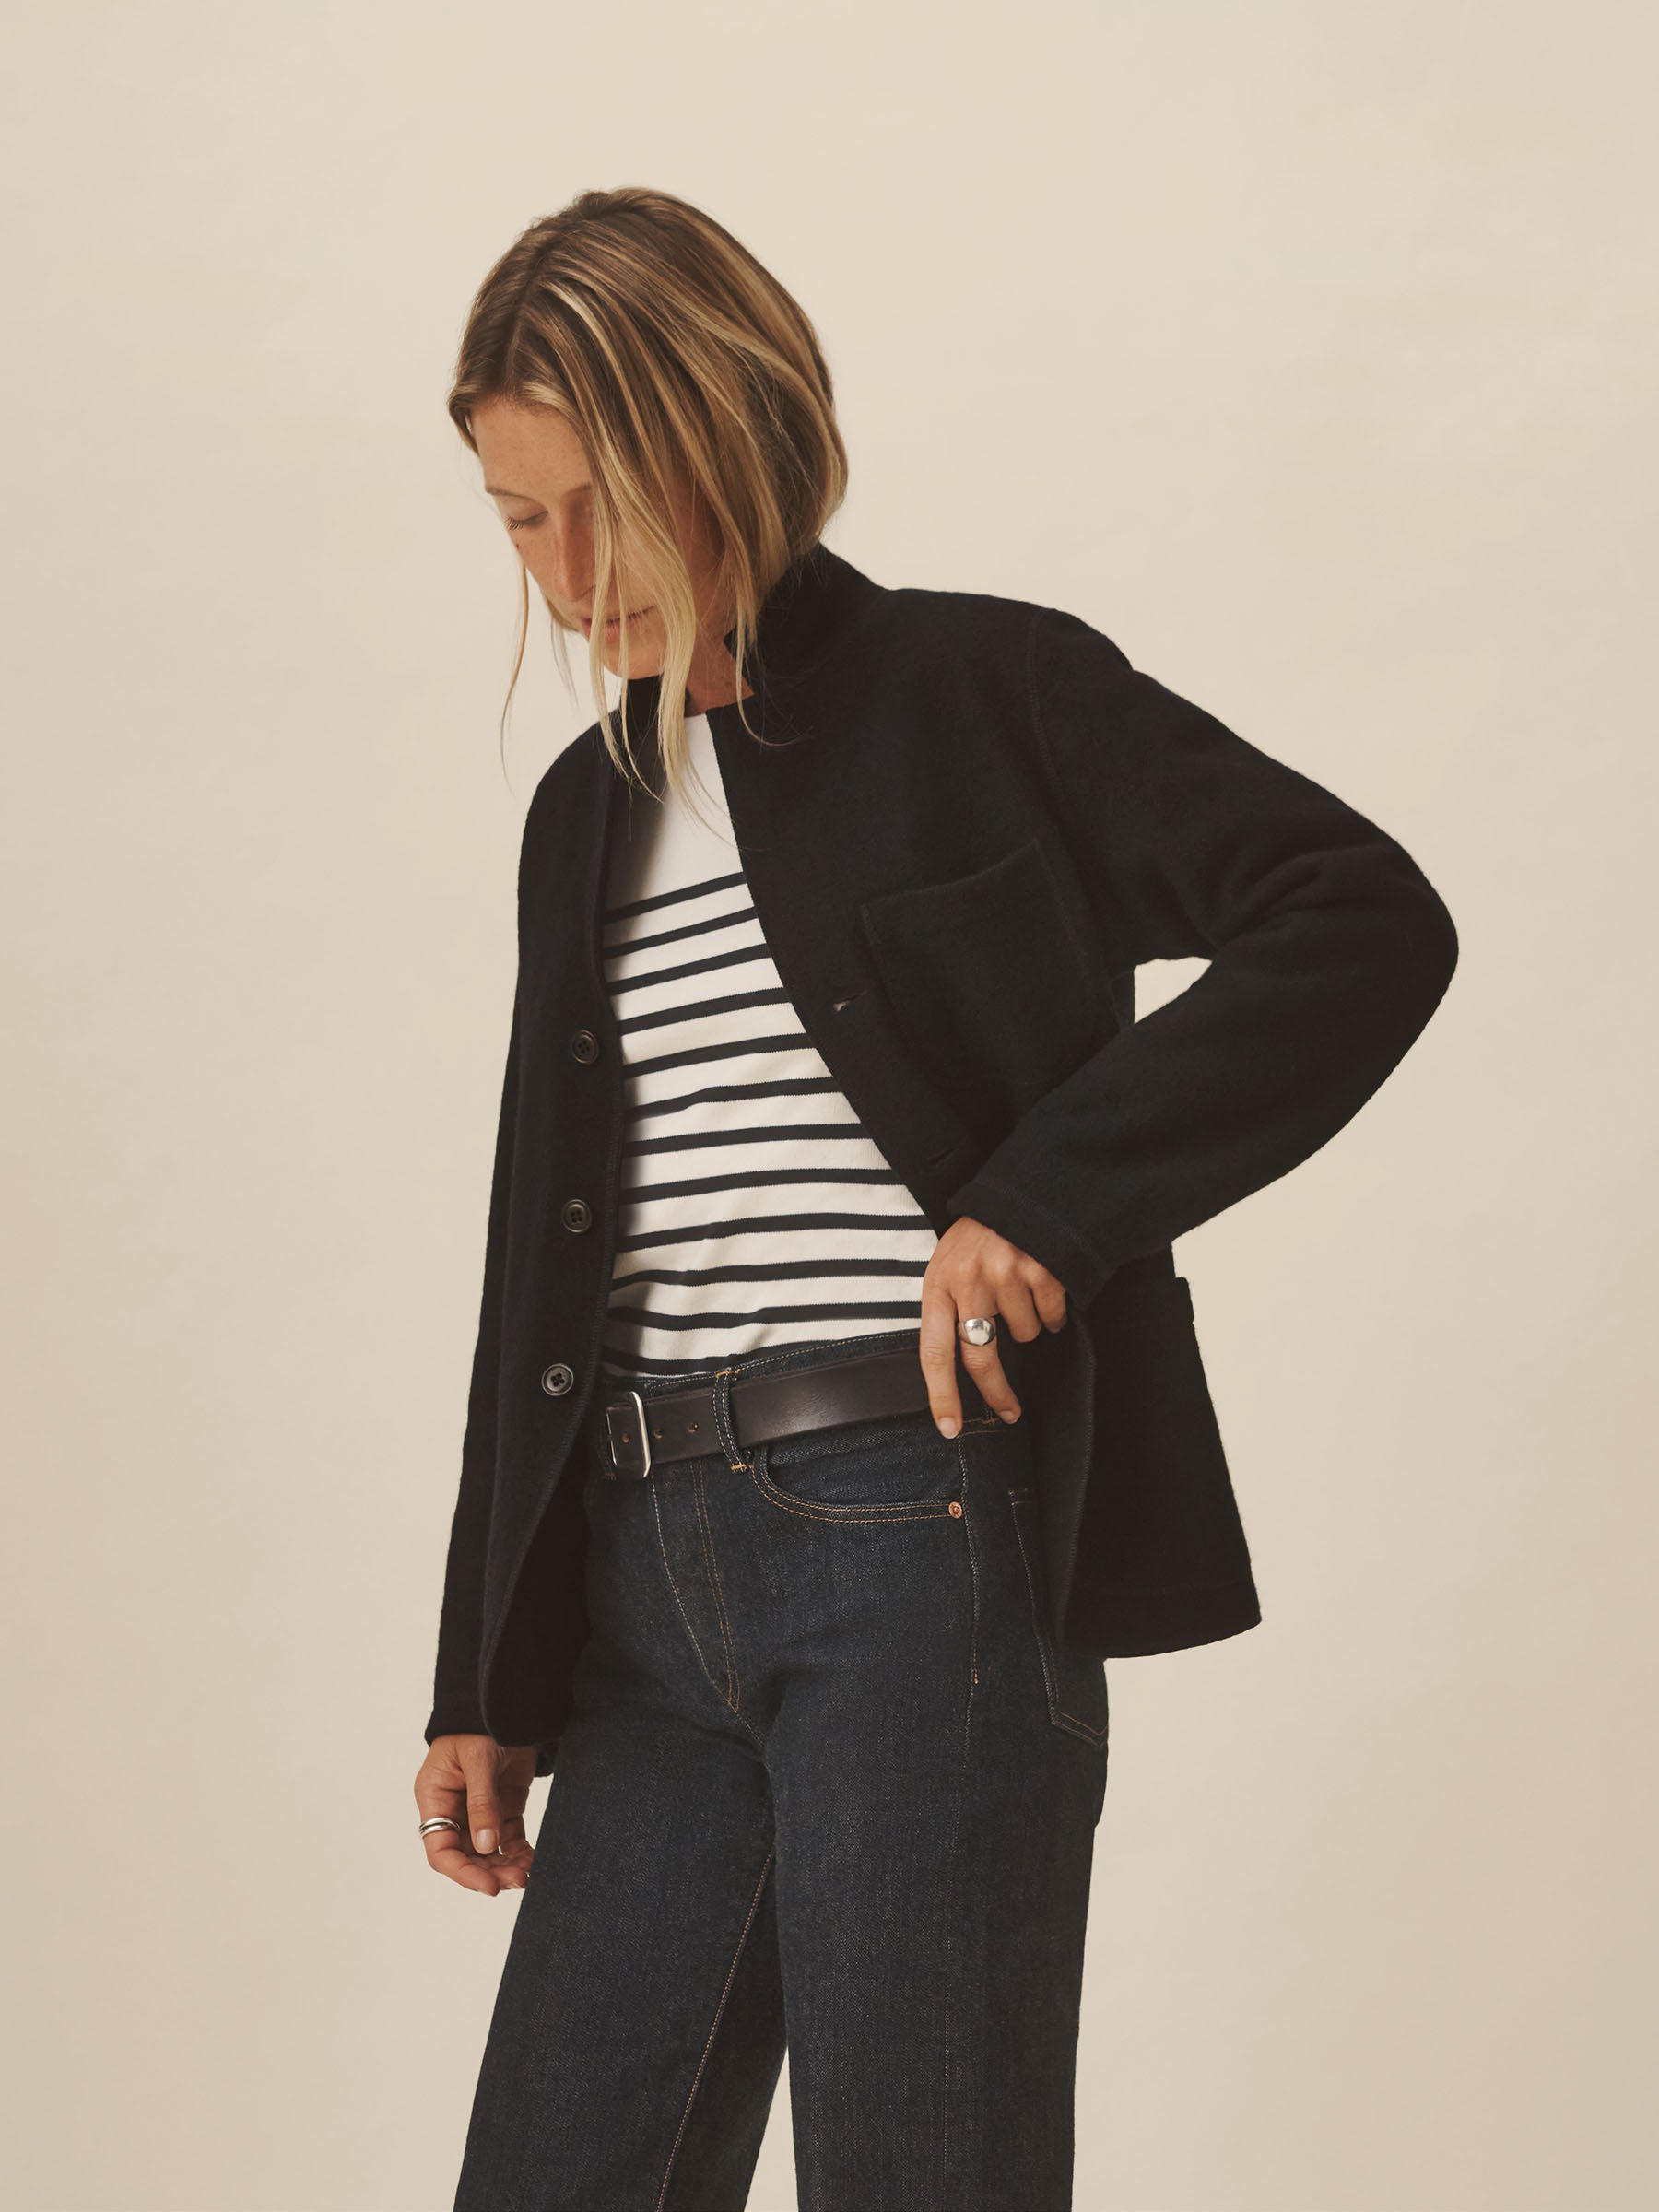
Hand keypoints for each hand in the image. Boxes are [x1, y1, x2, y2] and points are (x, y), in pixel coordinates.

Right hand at [414, 1734, 537, 1894]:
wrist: (510, 1703)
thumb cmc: (481, 1724)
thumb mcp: (479, 1760)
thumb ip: (482, 1803)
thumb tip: (486, 1847)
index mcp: (435, 1798)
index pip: (440, 1848)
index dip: (462, 1871)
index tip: (487, 1886)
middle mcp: (454, 1810)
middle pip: (466, 1855)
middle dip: (489, 1872)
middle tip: (516, 1881)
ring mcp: (478, 1811)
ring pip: (488, 1852)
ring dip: (505, 1867)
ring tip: (527, 1875)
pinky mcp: (503, 1807)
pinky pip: (508, 1840)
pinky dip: (519, 1853)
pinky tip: (532, 1862)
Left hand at [921, 1215, 1067, 1435]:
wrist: (1018, 1194)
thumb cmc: (980, 1237)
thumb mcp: (949, 1265)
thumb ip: (950, 1308)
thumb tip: (960, 1367)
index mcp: (938, 1282)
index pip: (934, 1351)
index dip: (942, 1394)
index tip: (949, 1427)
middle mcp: (968, 1280)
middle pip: (980, 1356)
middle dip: (996, 1392)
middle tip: (1009, 1413)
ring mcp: (1005, 1274)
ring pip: (1024, 1335)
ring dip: (1028, 1326)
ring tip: (1021, 1293)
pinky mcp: (1040, 1269)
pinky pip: (1051, 1317)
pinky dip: (1052, 1313)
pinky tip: (1043, 1286)